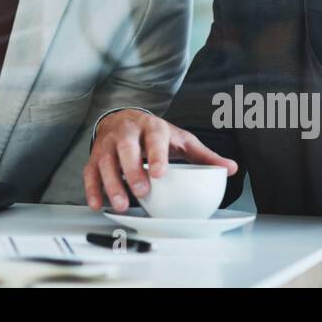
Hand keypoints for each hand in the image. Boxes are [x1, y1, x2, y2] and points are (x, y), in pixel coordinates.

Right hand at [83, 110, 237, 211]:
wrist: (122, 117)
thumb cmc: (154, 133)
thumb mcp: (181, 140)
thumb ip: (205, 156)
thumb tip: (231, 168)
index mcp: (151, 126)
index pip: (154, 136)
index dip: (156, 154)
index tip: (161, 172)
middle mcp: (126, 132)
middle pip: (126, 148)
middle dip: (132, 170)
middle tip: (142, 191)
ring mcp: (108, 143)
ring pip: (105, 161)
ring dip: (112, 183)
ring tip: (121, 204)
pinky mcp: (94, 156)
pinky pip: (90, 171)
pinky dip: (92, 188)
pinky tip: (98, 203)